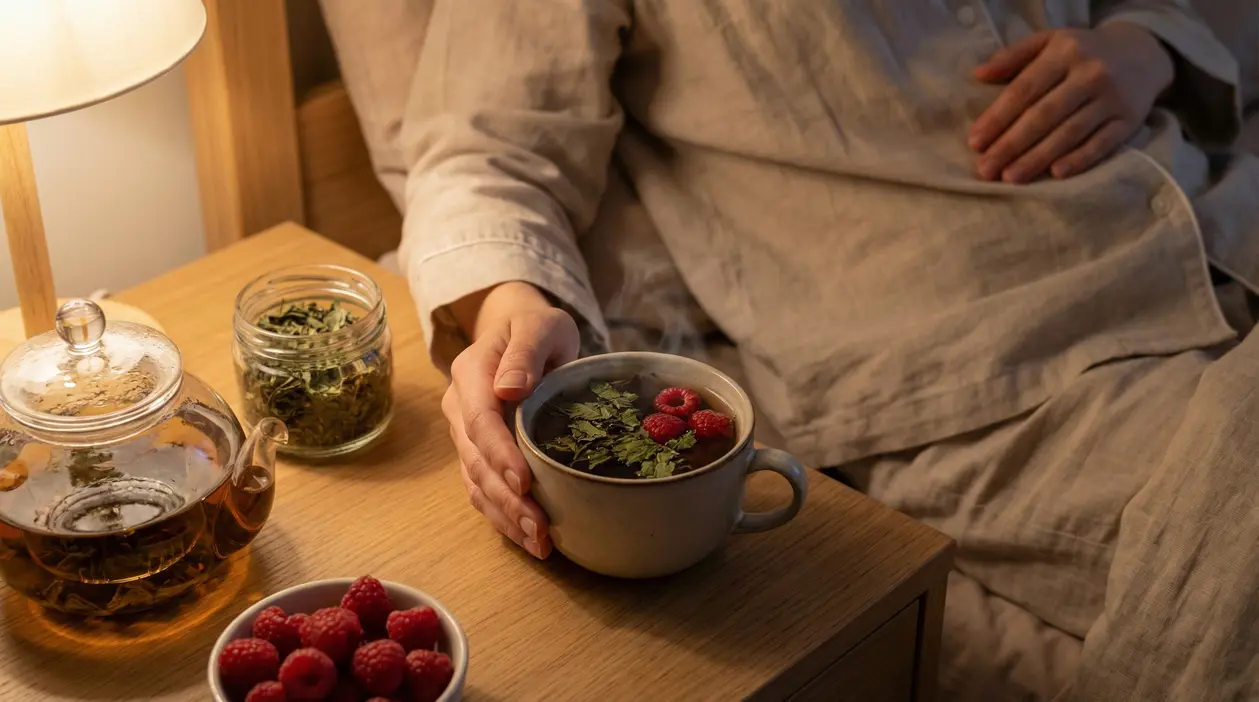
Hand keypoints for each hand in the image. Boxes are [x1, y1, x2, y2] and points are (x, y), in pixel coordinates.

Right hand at [442, 282, 578, 558]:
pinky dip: (503, 517)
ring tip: (540, 544)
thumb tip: (509, 387)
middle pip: (477, 462)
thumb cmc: (535, 326)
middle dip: (507, 500)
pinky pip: (484, 490)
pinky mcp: (478, 454)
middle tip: (541, 530)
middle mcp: (460, 409)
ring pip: (478, 483)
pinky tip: (529, 539)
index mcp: (470, 375)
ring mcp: (465, 435)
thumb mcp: (538, 324)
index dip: (500, 455)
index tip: (525, 483)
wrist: (519, 330)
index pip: (480, 422)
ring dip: (506, 517)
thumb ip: (525, 351)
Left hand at [969, 23, 1173, 183]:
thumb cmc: (1083, 51)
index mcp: (1065, 52)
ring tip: (1010, 178)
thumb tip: (979, 74)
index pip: (1024, 89)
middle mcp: (1091, 73)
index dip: (998, 117)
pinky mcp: (1130, 120)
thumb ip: (1013, 56)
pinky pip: (1102, 144)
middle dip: (1011, 144)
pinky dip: (1080, 159)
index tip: (975, 142)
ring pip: (1069, 133)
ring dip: (1037, 158)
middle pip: (1044, 115)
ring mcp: (1112, 98)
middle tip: (986, 169)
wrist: (1143, 53)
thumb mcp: (1049, 41)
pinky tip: (1056, 174)